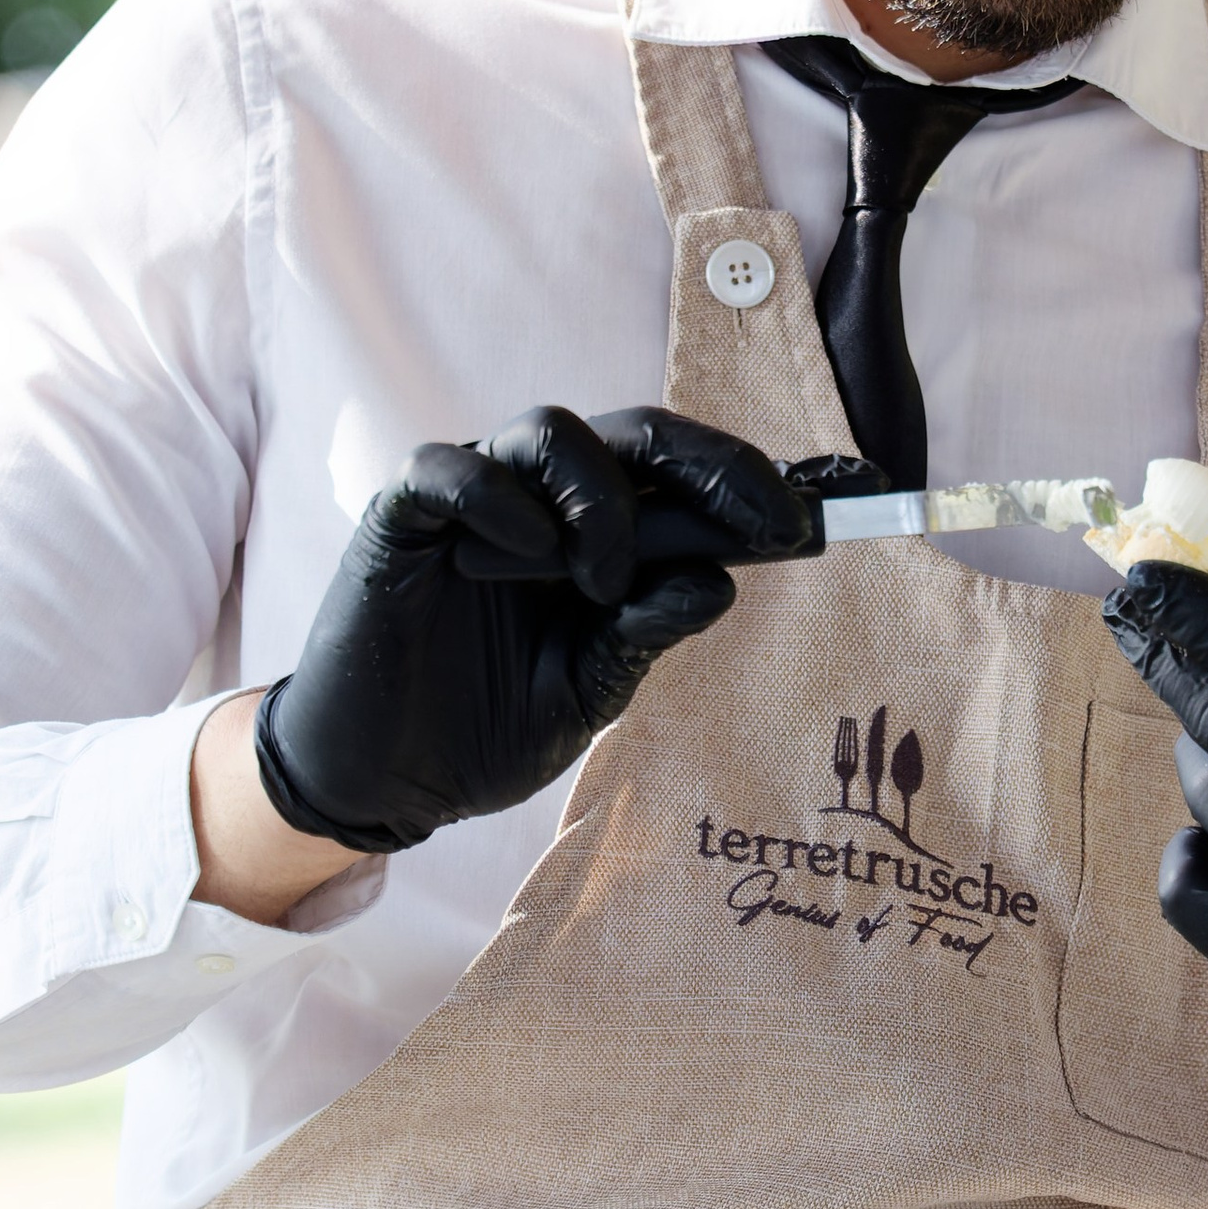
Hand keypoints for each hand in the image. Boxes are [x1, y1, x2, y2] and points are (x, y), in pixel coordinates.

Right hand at [256, 405, 813, 852]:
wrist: (384, 778)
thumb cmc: (488, 724)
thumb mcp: (590, 689)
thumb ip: (647, 632)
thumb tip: (721, 582)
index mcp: (600, 531)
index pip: (684, 474)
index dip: (751, 481)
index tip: (823, 518)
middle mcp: (543, 499)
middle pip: (635, 432)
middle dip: (712, 465)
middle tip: (764, 521)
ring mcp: (473, 501)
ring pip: (548, 429)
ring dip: (598, 495)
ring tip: (602, 579)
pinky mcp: (402, 519)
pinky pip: (450, 470)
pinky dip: (497, 497)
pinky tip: (529, 551)